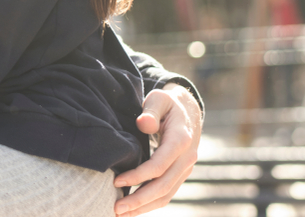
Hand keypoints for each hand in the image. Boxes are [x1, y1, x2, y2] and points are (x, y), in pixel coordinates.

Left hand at [113, 83, 201, 215]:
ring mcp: (186, 168)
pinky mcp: (181, 174)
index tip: (116, 182)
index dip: (138, 176)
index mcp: (181, 140)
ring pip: (166, 194)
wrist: (188, 110)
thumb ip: (150, 111)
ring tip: (121, 214)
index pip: (159, 165)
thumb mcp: (159, 99)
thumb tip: (143, 123)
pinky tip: (134, 209)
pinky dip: (151, 203)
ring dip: (144, 207)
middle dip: (139, 200)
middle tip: (116, 208)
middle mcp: (187, 158)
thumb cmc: (167, 104)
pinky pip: (167, 193)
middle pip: (163, 186)